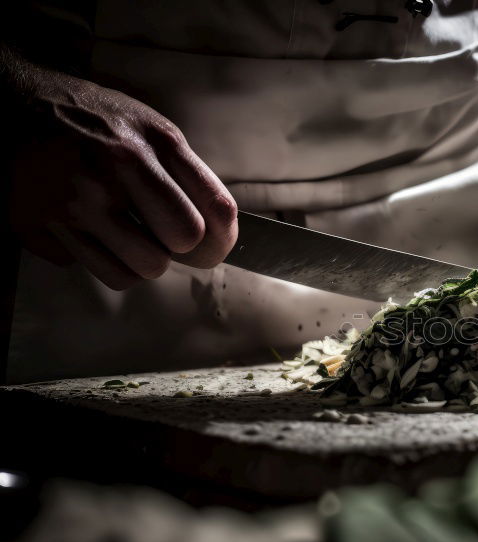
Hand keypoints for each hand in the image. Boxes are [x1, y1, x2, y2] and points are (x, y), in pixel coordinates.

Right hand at [6, 61, 236, 289]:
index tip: (210, 243)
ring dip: (140, 260)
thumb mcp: (150, 128)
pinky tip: (91, 232)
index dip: (221, 238)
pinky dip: (100, 261)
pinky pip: (95, 270)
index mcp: (154, 140)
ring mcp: (74, 198)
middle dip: (177, 247)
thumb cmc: (92, 120)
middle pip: (183, 243)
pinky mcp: (37, 223)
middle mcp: (116, 167)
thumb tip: (219, 232)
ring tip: (124, 233)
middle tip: (159, 233)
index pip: (216, 210)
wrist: (9, 100)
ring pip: (141, 270)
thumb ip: (188, 175)